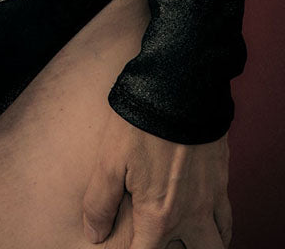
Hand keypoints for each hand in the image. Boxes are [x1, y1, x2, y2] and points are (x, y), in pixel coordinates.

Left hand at [81, 109, 232, 247]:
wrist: (180, 88)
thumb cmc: (140, 123)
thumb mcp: (109, 160)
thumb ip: (99, 202)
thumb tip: (94, 233)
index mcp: (160, 215)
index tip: (124, 244)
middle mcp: (191, 214)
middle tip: (158, 240)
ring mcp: (211, 198)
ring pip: (216, 242)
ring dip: (201, 245)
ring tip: (184, 238)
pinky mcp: (221, 178)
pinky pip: (227, 216)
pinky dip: (219, 226)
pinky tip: (205, 217)